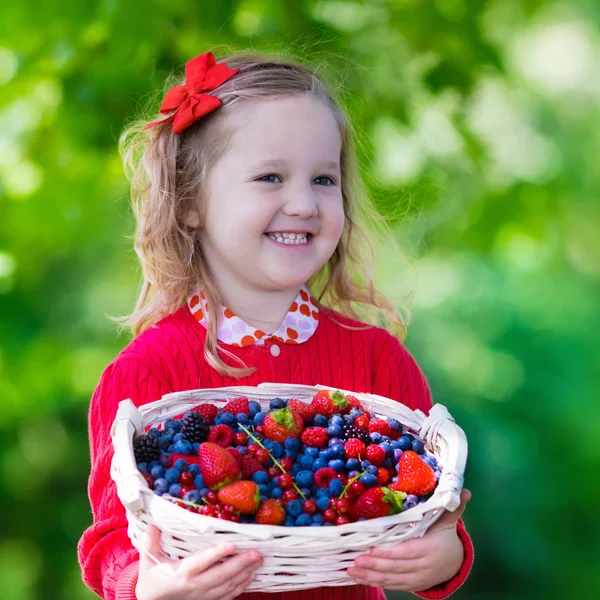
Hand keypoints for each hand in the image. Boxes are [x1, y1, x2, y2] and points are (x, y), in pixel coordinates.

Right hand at [135, 525, 262, 599]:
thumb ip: (150, 542)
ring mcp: (202, 597)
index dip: (217, 554)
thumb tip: (154, 523)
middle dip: (240, 564)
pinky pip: (227, 596)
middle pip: (220, 576)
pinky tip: (251, 576)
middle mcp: (194, 587)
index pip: (202, 562)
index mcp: (181, 574)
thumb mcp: (148, 560)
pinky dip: (241, 586)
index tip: (231, 544)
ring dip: (245, 573)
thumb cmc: (151, 580)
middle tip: (256, 553)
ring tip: (258, 561)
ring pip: (227, 586)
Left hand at [348, 488, 470, 590]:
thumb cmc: (444, 537)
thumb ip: (453, 507)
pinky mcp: (411, 585)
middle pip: (397, 566)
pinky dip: (375, 582)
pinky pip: (391, 585)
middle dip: (375, 564)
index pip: (408, 552)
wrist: (455, 563)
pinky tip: (360, 578)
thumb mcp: (448, 522)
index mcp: (431, 549)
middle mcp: (424, 567)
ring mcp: (417, 578)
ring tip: (351, 570)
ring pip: (392, 578)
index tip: (372, 549)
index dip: (390, 552)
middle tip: (356, 559)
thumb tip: (465, 491)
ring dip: (371, 575)